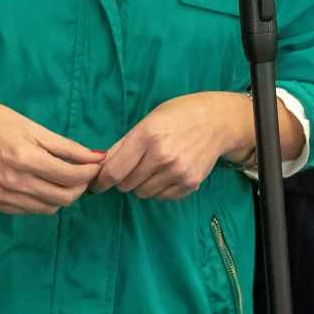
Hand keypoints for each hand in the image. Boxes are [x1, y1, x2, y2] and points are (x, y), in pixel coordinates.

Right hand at [0, 97, 104, 214]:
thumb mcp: (32, 127)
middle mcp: (15, 182)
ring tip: (62, 179)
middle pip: (64, 198)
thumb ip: (66, 146)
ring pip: (49, 208)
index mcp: (25, 158)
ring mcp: (4, 197)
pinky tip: (41, 185)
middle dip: (80, 186)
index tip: (95, 164)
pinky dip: (43, 201)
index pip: (70, 177)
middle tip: (82, 173)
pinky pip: (30, 210)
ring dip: (63, 196)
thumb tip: (96, 157)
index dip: (89, 172)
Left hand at [90, 92, 256, 198]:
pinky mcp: (190, 184)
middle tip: (130, 168)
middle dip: (123, 179)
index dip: (102, 181)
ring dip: (140, 185)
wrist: (216, 122)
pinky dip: (158, 189)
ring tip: (150, 168)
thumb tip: (101, 164)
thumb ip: (123, 144)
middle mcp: (162, 156)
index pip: (115, 170)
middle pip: (126, 184)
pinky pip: (162, 197)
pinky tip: (164, 173)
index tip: (96, 185)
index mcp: (147, 135)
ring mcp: (178, 172)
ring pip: (143, 193)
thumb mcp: (147, 121)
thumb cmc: (177, 116)